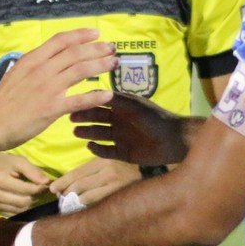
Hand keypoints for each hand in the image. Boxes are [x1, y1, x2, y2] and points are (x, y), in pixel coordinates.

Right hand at [0, 29, 114, 151]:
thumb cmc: (2, 102)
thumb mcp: (16, 75)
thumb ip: (34, 67)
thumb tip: (50, 61)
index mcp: (32, 60)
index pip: (60, 40)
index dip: (81, 35)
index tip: (96, 33)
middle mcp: (42, 70)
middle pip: (75, 53)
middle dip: (97, 48)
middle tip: (112, 48)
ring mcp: (47, 88)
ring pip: (80, 71)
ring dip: (100, 65)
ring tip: (114, 64)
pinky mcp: (51, 108)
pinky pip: (79, 100)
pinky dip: (95, 96)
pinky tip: (108, 94)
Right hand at [0, 153, 50, 216]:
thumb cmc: (2, 163)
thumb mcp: (18, 161)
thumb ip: (32, 171)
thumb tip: (47, 182)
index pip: (26, 190)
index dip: (39, 188)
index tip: (46, 185)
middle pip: (23, 202)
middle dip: (35, 197)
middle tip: (40, 190)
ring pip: (19, 210)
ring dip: (29, 203)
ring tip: (32, 194)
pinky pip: (12, 214)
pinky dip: (20, 208)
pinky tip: (22, 199)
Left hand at [49, 157, 142, 208]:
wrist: (156, 177)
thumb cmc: (130, 170)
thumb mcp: (112, 162)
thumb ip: (93, 170)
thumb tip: (69, 184)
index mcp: (104, 160)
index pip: (77, 172)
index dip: (62, 181)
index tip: (53, 189)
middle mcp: (109, 171)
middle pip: (78, 185)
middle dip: (65, 193)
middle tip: (58, 199)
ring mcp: (116, 185)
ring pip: (86, 197)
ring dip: (74, 203)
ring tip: (68, 206)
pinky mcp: (121, 197)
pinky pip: (97, 206)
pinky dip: (87, 209)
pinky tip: (83, 212)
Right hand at [71, 92, 191, 166]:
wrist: (174, 141)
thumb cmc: (155, 119)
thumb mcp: (134, 106)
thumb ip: (116, 100)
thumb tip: (95, 91)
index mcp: (122, 107)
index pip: (100, 103)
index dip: (87, 103)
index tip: (74, 103)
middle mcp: (119, 121)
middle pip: (97, 119)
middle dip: (84, 118)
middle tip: (71, 119)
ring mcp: (121, 138)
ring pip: (99, 135)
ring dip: (87, 132)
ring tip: (76, 132)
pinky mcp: (124, 153)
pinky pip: (107, 152)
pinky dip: (98, 149)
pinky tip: (90, 146)